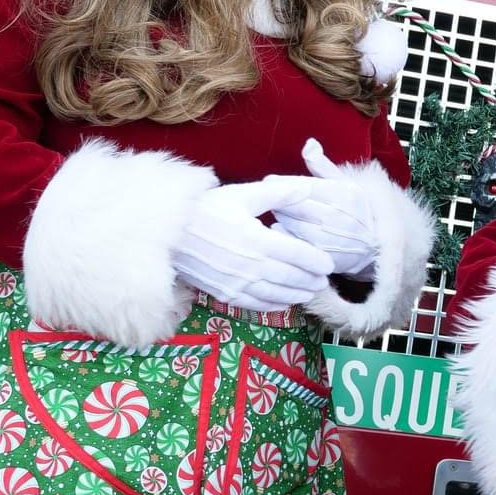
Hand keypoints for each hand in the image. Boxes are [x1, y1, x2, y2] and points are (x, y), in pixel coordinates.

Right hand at [172, 179, 335, 310]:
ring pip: (276, 294)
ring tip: (310, 293)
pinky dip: (273, 305)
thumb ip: (277, 193)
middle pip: (291, 278)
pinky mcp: (224, 293)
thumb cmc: (205, 209)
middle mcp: (250, 265)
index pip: (298, 254)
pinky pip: (254, 304)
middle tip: (324, 281)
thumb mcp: (242, 194)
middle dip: (311, 281)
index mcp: (257, 239)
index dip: (317, 261)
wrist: (166, 232)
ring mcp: (237, 283)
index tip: (329, 264)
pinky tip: (282, 303)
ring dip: (296, 295)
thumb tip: (306, 189)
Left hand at [268, 139, 379, 277]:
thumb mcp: (344, 183)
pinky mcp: (324, 257)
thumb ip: (322, 165)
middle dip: (278, 199)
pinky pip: (296, 244)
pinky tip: (282, 229)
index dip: (283, 183)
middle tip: (267, 196)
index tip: (269, 180)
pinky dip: (285, 236)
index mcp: (343, 194)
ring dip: (280, 216)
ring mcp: (331, 238)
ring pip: (293, 224)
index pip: (305, 185)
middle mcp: (338, 216)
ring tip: (276, 210)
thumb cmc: (354, 209)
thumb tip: (308, 144)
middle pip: (296, 205)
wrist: (373, 245)